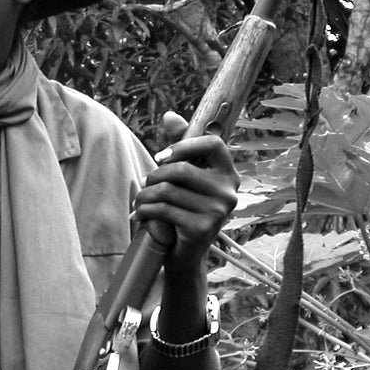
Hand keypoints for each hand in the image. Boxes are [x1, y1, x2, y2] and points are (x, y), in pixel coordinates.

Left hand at [133, 110, 238, 274]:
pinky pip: (164, 209)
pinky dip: (145, 211)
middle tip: (145, 185)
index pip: (213, 144)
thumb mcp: (183, 178)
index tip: (161, 157)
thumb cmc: (183, 209)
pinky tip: (141, 215)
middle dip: (155, 176)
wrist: (184, 254)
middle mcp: (229, 191)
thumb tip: (170, 116)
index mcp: (228, 174)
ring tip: (141, 201)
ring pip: (168, 190)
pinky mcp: (202, 228)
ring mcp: (218, 211)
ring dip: (145, 195)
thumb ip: (179, 146)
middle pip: (181, 169)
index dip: (184, 145)